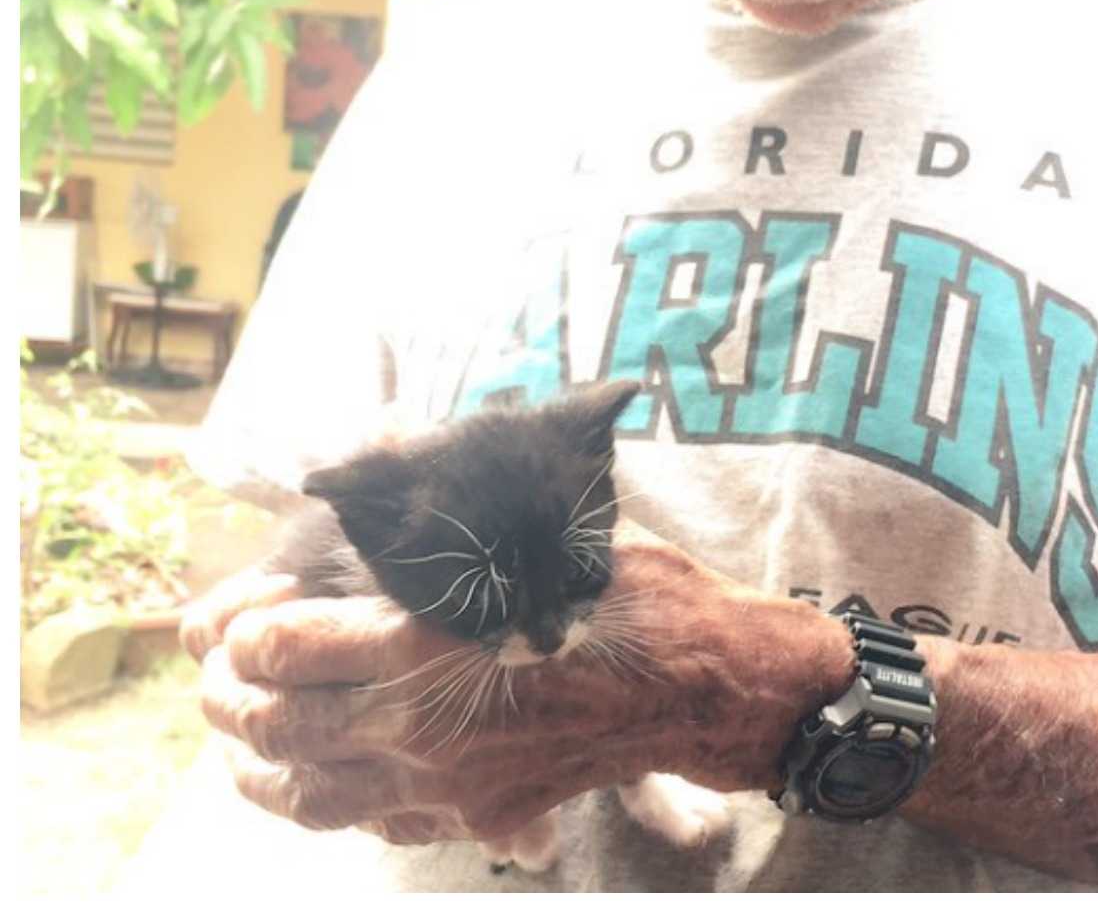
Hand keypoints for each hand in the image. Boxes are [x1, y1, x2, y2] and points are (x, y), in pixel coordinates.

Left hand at [185, 534, 760, 844]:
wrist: (704, 684)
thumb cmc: (633, 597)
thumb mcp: (542, 533)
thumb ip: (459, 512)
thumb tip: (382, 448)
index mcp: (424, 641)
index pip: (278, 645)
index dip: (241, 629)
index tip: (243, 616)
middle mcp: (416, 721)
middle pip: (273, 720)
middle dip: (227, 696)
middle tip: (222, 674)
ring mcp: (440, 780)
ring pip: (304, 789)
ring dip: (254, 764)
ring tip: (238, 742)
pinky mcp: (470, 815)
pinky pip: (368, 822)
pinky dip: (325, 800)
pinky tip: (318, 778)